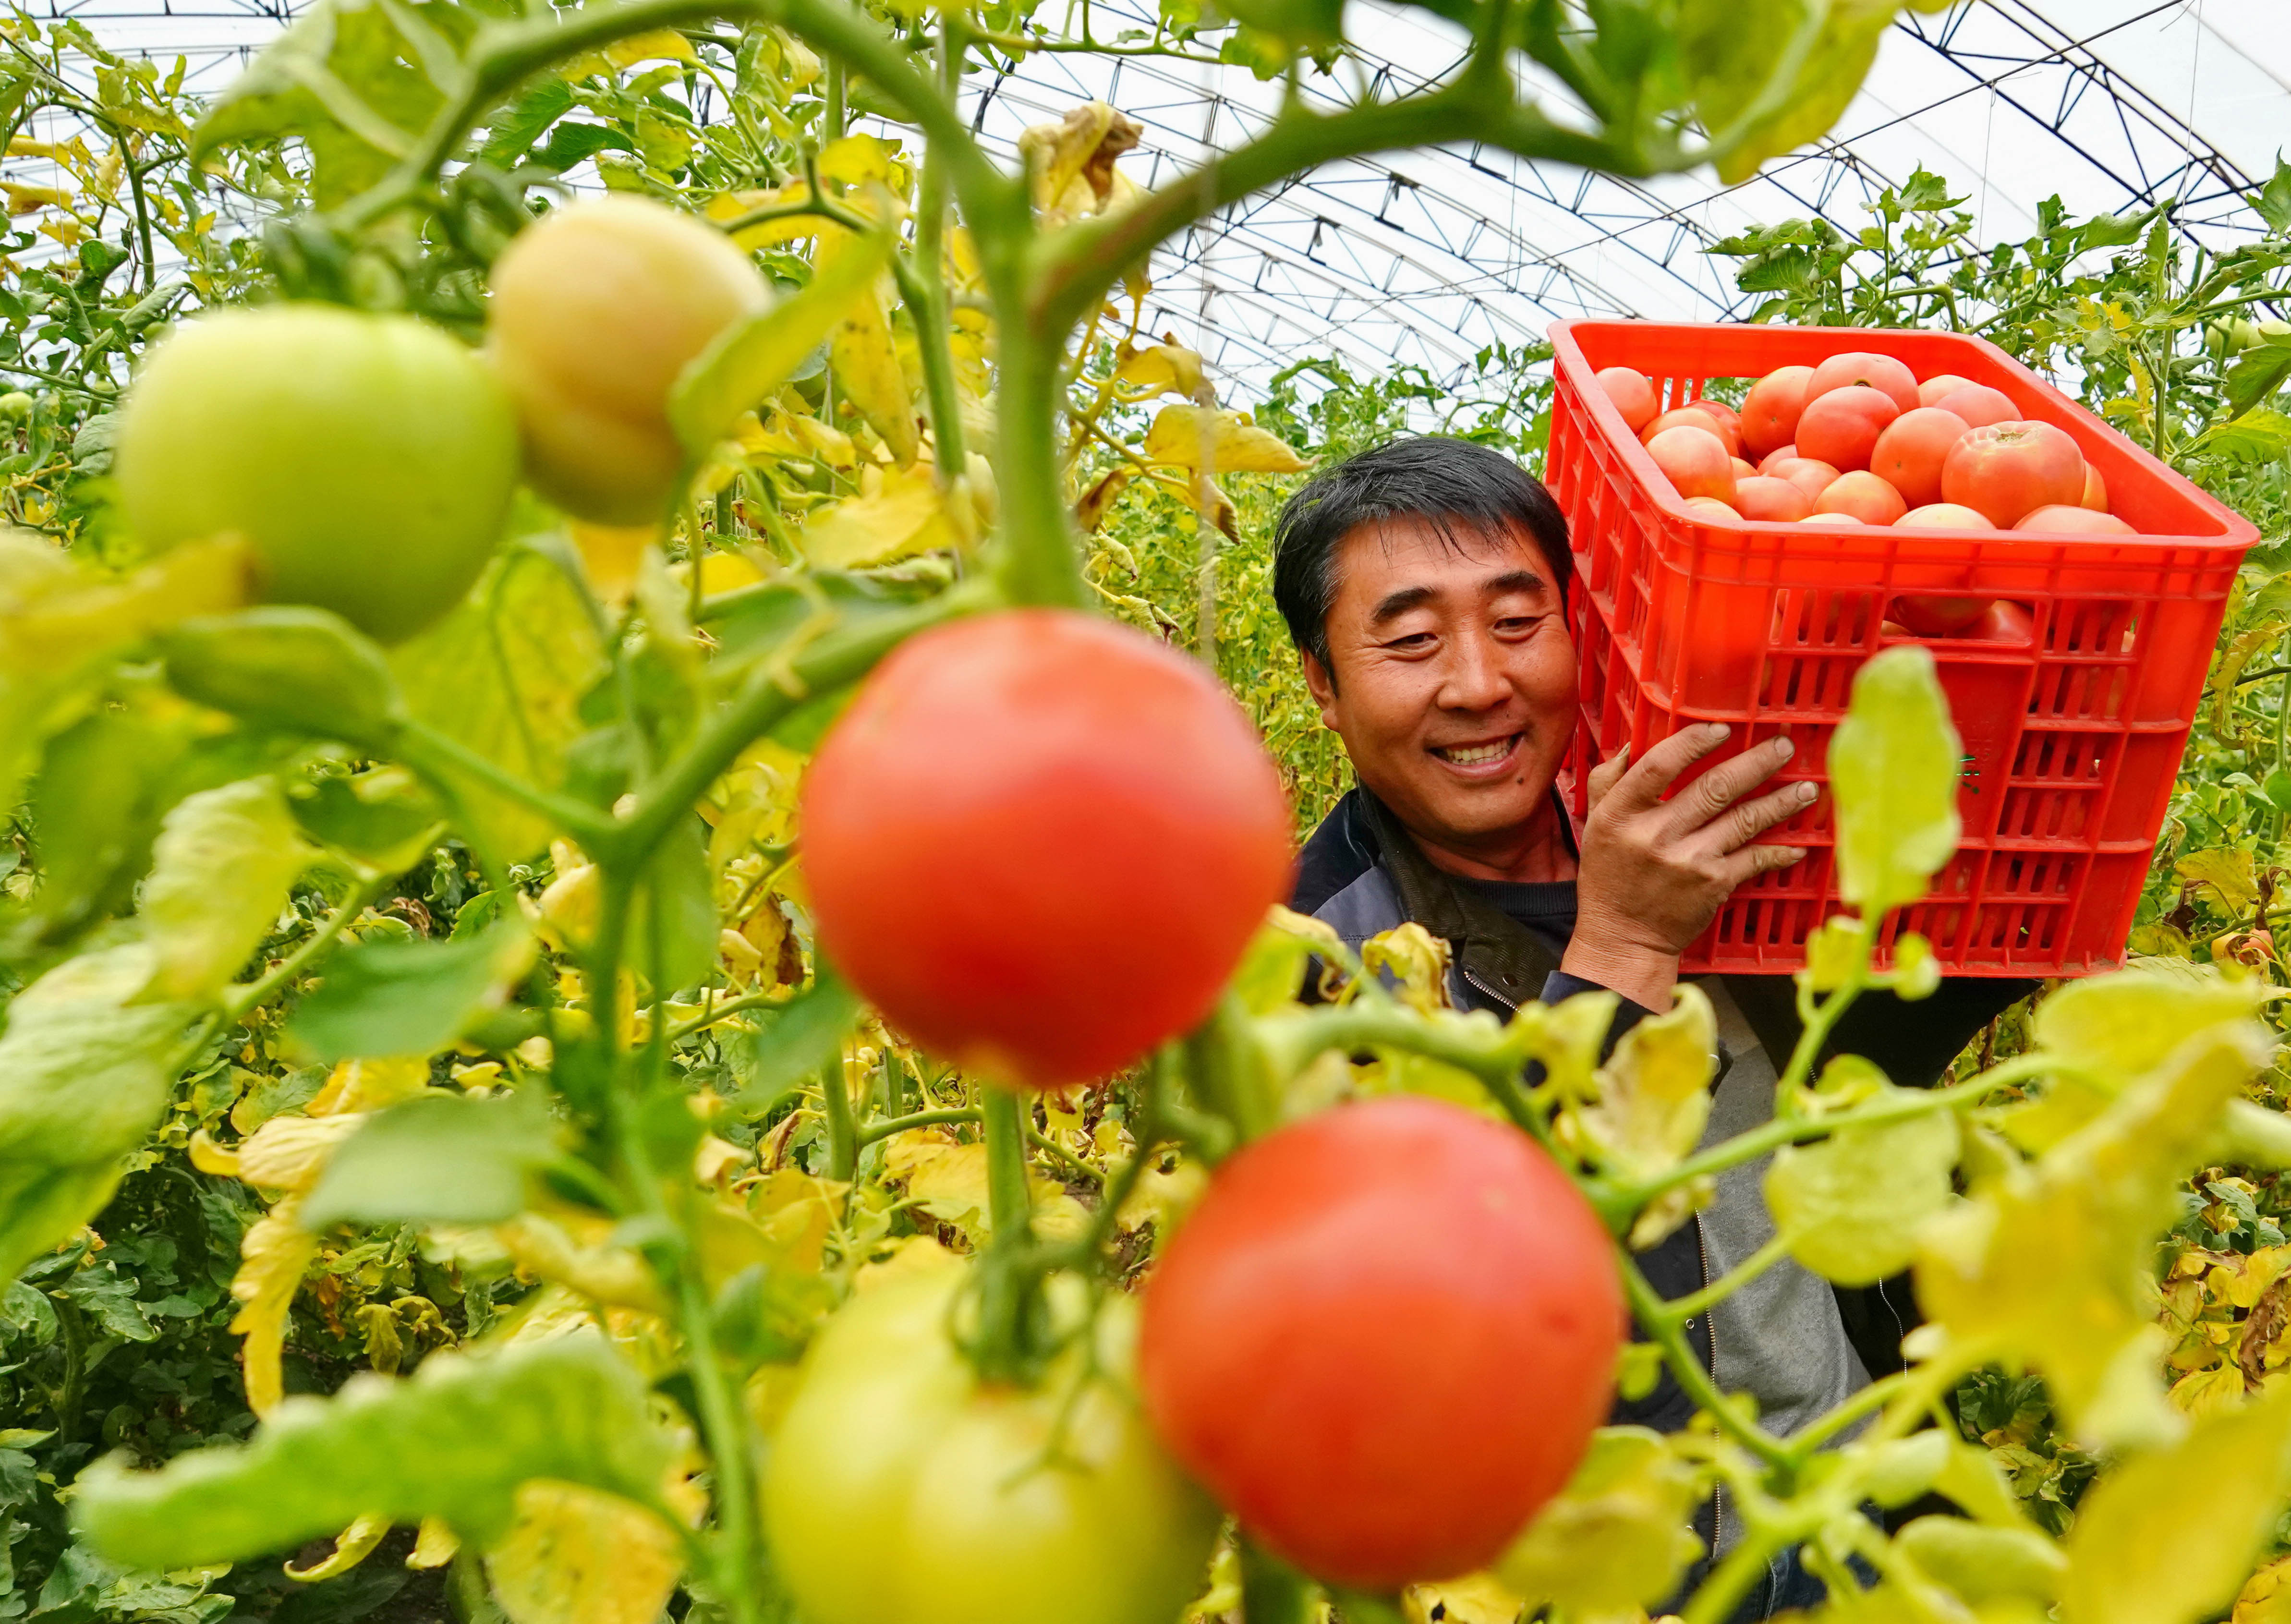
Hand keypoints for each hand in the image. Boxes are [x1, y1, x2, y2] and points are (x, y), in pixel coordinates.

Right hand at [1562, 723, 1813, 1010]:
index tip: (1721, 729)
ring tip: (1806, 789)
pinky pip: (1754, 860)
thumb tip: (1636, 744)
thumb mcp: (1595, 824)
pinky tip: (1798, 845)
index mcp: (1622, 814)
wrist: (1623, 937)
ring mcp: (1688, 861)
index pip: (1659, 766)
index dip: (1692, 743)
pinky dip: (1779, 852)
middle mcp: (1656, 835)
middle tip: (1783, 746)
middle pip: (1714, 787)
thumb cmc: (1609, 876)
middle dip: (1756, 763)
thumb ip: (1609, 781)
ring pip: (1744, 820)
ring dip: (1780, 802)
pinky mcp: (1713, 885)